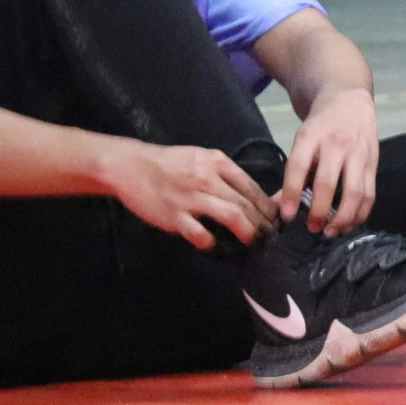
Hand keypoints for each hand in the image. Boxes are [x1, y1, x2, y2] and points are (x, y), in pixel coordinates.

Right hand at [105, 142, 276, 250]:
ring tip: (253, 242)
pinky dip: (211, 242)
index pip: (250, 186)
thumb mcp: (199, 158)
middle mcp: (208, 178)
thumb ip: (222, 173)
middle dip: (262, 222)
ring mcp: (191, 198)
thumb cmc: (168, 163)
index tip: (275, 218)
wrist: (130, 166)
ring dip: (247, 232)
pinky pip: (200, 233)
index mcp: (216, 162)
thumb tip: (247, 194)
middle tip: (269, 235)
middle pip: (245, 203)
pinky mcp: (175, 215)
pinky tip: (215, 246)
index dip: (267, 205)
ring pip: (231, 215)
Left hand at [281, 85, 379, 235]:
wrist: (349, 98)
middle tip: (312, 229)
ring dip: (343, 216)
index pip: (298, 166)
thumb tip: (276, 208)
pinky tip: (350, 224)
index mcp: (310, 136)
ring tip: (332, 232)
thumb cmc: (321, 125)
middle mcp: (335, 144)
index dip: (291, 192)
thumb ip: (292, 175)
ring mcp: (357, 153)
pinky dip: (361, 212)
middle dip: (319, 210)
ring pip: (354, 191)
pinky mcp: (373, 162)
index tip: (287, 216)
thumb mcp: (302, 140)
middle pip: (327, 181)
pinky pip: (370, 192)